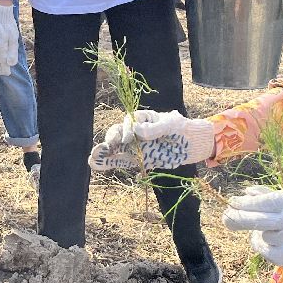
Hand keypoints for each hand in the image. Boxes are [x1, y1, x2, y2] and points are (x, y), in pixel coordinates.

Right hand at [0, 5, 19, 73]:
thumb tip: (11, 64)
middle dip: (0, 67)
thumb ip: (12, 52)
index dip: (5, 69)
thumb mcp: (14, 38)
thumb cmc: (9, 26)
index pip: (3, 61)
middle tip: (2, 73)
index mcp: (1, 47)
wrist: (0, 15)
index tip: (7, 74)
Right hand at [89, 108, 214, 171]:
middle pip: (117, 133)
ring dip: (103, 152)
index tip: (129, 138)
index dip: (127, 129)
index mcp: (142, 118)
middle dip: (111, 139)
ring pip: (115, 148)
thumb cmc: (180, 129)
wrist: (190, 144)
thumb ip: (154, 128)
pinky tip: (95, 164)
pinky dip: (107, 162)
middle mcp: (135, 131)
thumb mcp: (171, 125)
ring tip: (93, 158)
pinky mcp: (135, 159)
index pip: (129, 121)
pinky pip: (119, 160)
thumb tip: (136, 131)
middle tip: (110, 145)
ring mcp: (134, 146)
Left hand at [222, 184, 282, 267]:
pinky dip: (263, 248)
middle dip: (237, 219)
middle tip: (225, 218)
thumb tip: (247, 193)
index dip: (243, 204)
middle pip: (256, 221)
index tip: (231, 203)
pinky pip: (270, 254)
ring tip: (264, 228)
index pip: (260, 203)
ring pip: (264, 237)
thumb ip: (272, 195)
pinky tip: (262, 241)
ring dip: (259, 233)